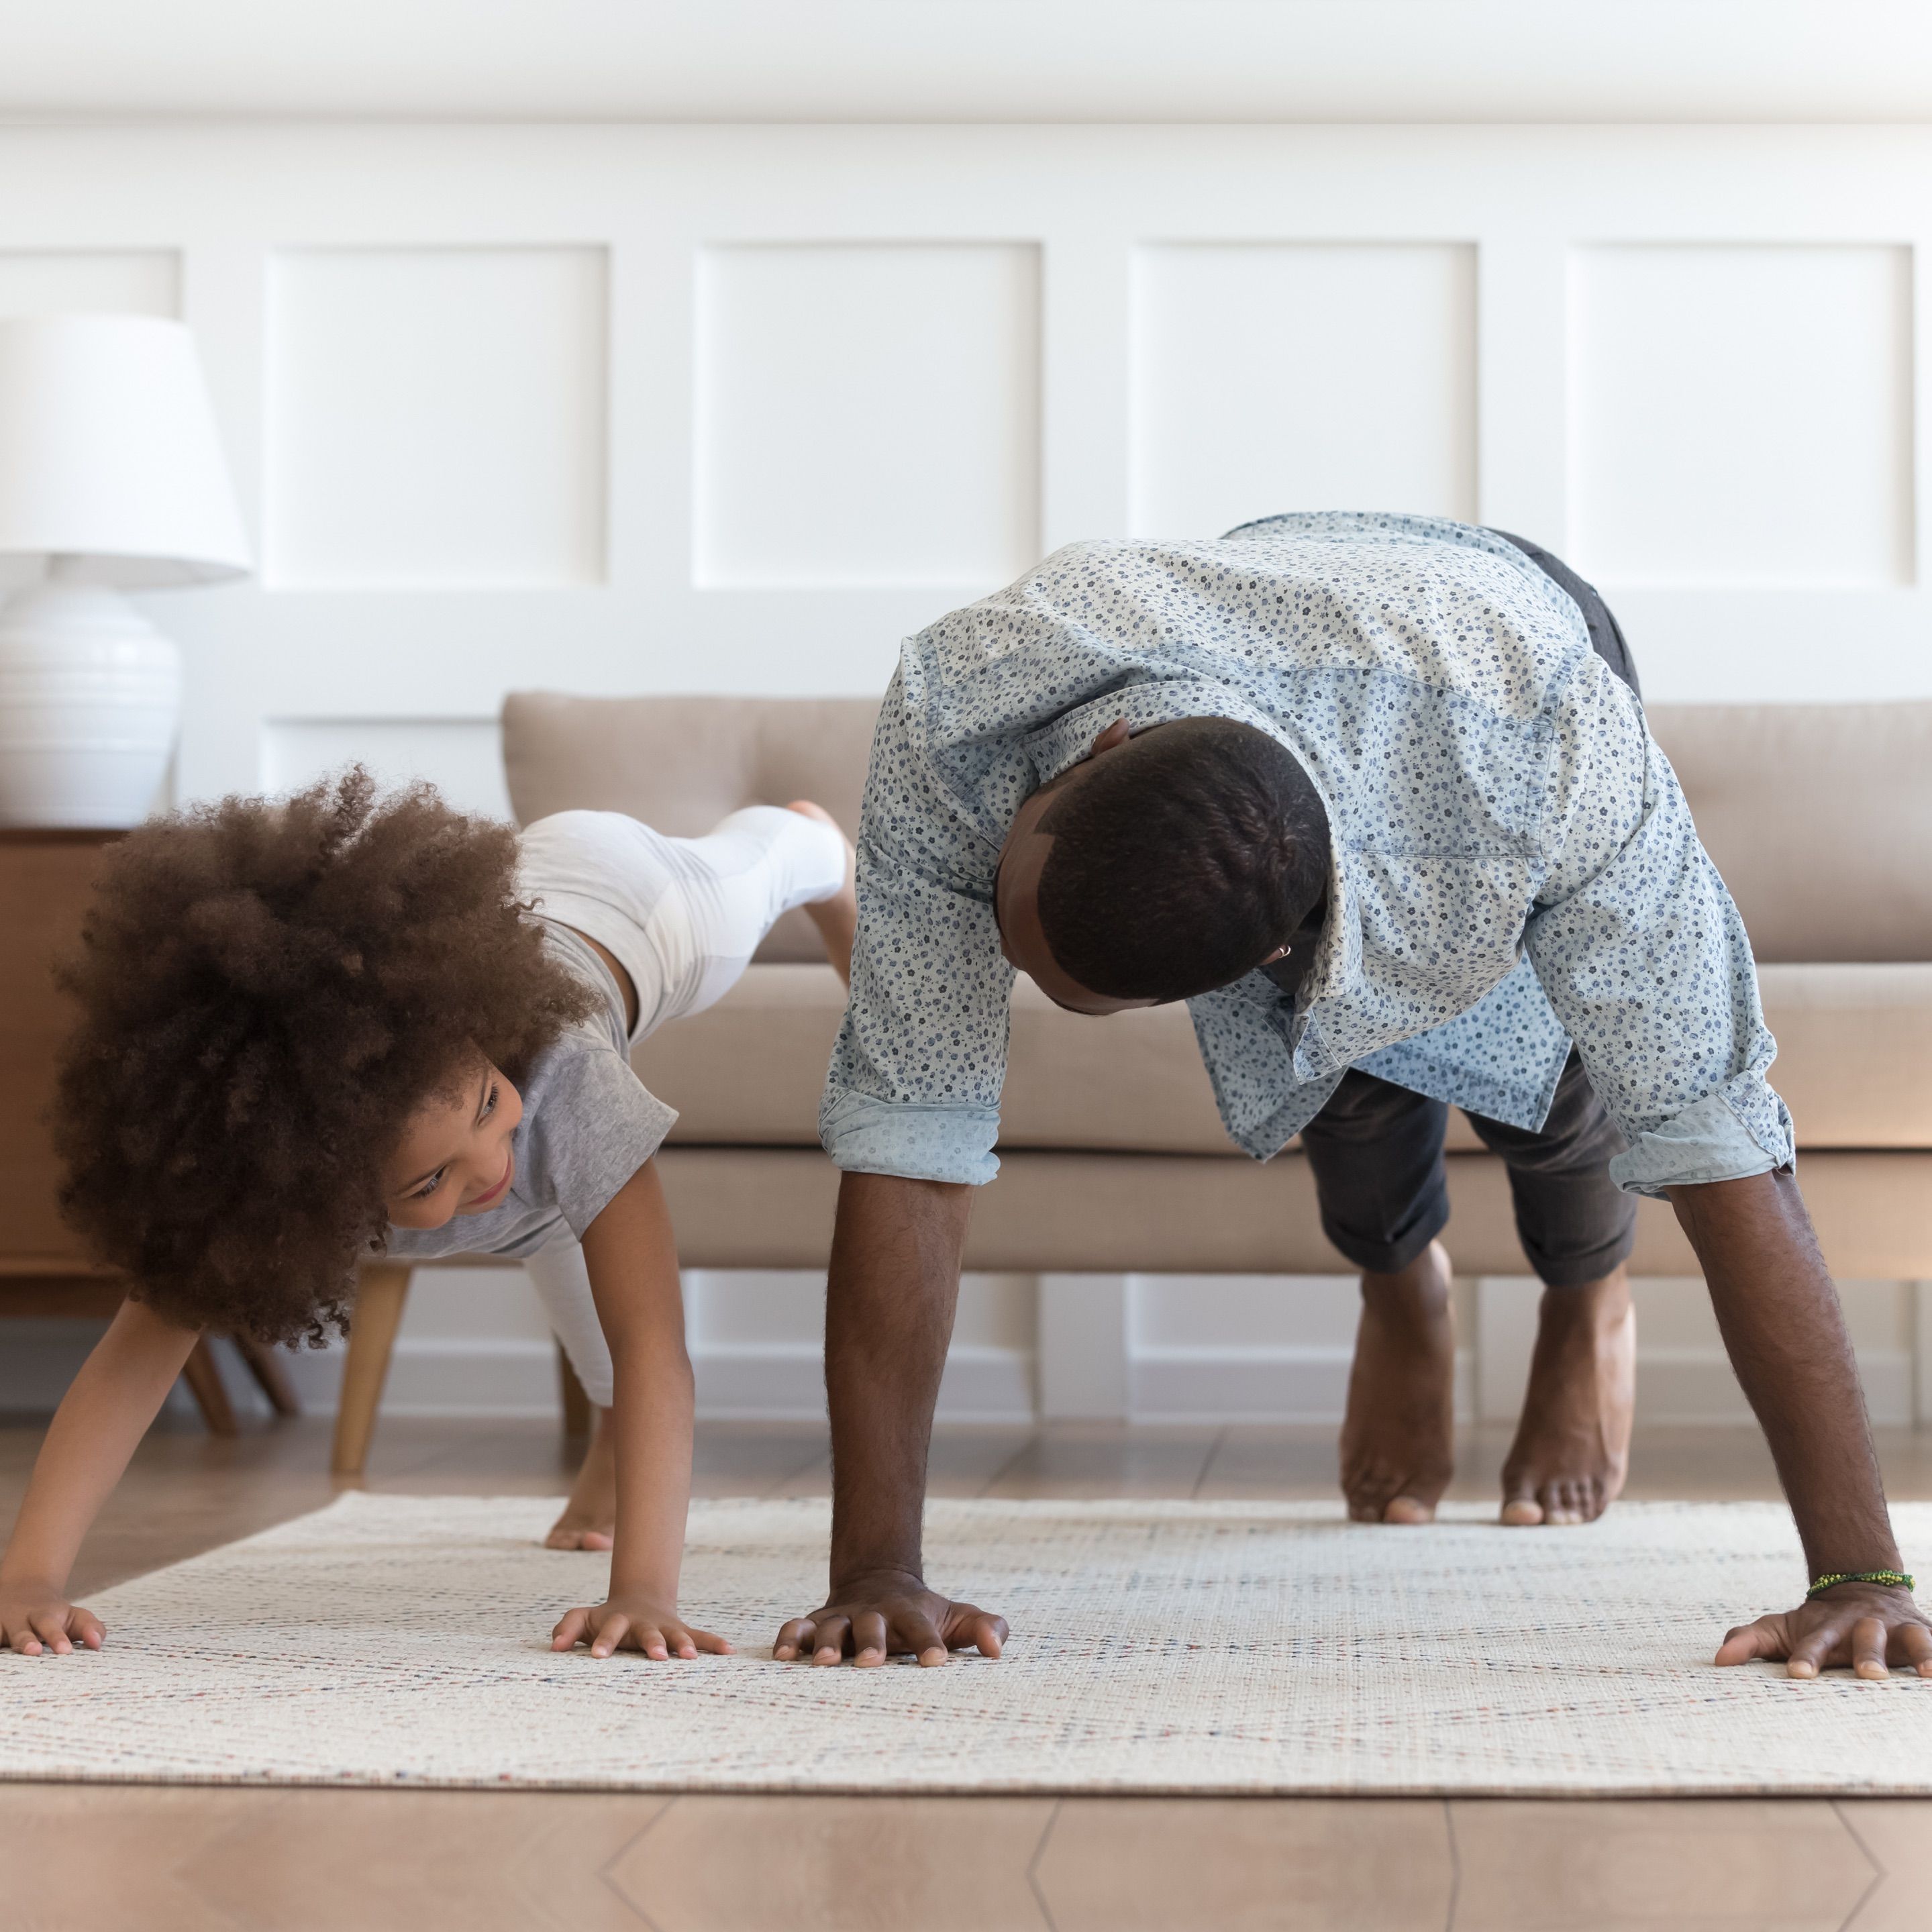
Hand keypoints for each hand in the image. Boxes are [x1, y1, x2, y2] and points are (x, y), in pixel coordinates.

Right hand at [1, 1582, 103, 1656]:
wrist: (23, 1590)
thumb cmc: (54, 1614)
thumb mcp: (75, 1616)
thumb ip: (90, 1628)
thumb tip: (98, 1644)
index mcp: (44, 1616)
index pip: (51, 1626)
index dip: (57, 1638)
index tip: (66, 1650)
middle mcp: (19, 1620)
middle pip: (23, 1632)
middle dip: (27, 1641)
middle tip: (34, 1651)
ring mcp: (0, 1626)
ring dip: (2, 1642)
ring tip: (17, 1651)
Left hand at [550, 1595, 731, 1660]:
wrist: (640, 1599)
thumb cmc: (604, 1618)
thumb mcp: (582, 1618)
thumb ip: (567, 1629)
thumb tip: (554, 1648)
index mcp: (618, 1620)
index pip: (609, 1631)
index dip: (604, 1642)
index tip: (597, 1657)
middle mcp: (644, 1623)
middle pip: (648, 1633)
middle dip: (653, 1643)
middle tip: (657, 1656)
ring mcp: (665, 1627)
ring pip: (676, 1635)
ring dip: (684, 1645)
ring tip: (691, 1658)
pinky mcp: (681, 1631)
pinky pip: (701, 1636)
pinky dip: (714, 1643)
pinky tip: (730, 1652)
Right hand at [774, 1569, 1008, 1667]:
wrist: (879, 1581)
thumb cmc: (923, 1613)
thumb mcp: (956, 1617)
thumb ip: (982, 1628)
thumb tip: (997, 1650)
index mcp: (910, 1614)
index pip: (923, 1628)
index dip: (930, 1644)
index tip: (938, 1662)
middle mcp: (874, 1614)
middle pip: (872, 1625)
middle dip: (871, 1643)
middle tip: (871, 1663)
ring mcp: (842, 1617)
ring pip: (831, 1627)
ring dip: (825, 1643)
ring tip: (821, 1664)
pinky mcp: (815, 1623)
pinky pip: (795, 1628)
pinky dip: (787, 1639)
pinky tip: (781, 1658)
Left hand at [1716, 1583, 1931, 1678]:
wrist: (1861, 1588)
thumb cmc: (1817, 1625)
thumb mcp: (1781, 1630)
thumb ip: (1749, 1642)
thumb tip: (1719, 1660)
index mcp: (1825, 1629)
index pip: (1812, 1643)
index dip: (1806, 1657)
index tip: (1799, 1674)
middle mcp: (1862, 1627)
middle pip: (1864, 1640)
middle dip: (1866, 1655)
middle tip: (1868, 1674)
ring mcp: (1896, 1629)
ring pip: (1909, 1639)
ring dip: (1919, 1654)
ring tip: (1926, 1673)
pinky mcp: (1924, 1633)